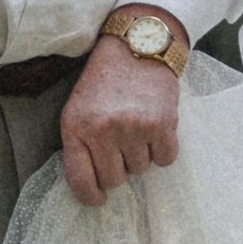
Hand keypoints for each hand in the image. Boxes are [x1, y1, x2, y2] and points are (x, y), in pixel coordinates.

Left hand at [60, 37, 181, 206]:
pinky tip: (156, 127)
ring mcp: (133, 128)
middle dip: (119, 167)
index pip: (80, 180)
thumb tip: (93, 186)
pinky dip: (163, 148)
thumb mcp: (78, 108)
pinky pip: (165, 159)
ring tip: (137, 126)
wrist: (137, 45)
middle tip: (121, 143)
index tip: (98, 198)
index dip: (90, 196)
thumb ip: (80, 145)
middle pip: (114, 180)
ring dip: (141, 154)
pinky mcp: (161, 124)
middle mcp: (103, 130)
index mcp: (76, 127)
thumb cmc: (105, 81)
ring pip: (141, 170)